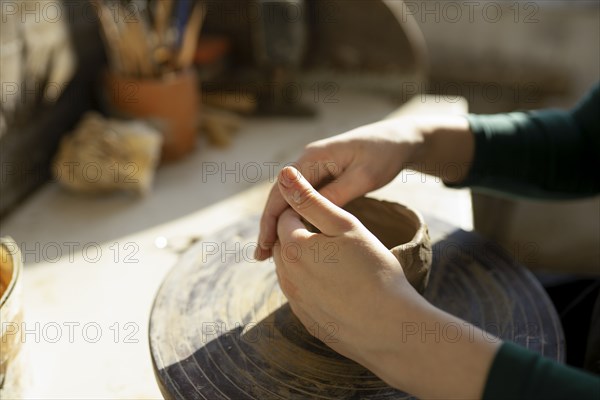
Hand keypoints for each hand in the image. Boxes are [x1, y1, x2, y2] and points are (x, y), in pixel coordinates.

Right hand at [255, 117, 424, 259]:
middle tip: (260, 257)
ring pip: (288, 199)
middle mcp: (307, 161)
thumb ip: (337, 193)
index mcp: (313, 157)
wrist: (399, 139)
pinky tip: (290, 236)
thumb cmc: (384, 155)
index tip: (265, 246)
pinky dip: (292, 218)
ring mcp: (313, 168)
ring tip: (269, 253)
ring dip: (278, 224)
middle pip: (279, 196)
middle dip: (268, 226)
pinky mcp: (321, 176)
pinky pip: (301, 199)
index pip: (282, 191)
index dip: (271, 220)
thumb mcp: (364, 177)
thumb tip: (310, 214)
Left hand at [272, 166, 498, 398]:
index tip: (325, 212)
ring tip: (333, 256)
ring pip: (289, 270)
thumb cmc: (374, 271)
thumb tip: (284, 175)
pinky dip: (311, 284)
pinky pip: (300, 294)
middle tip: (329, 232)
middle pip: (282, 245)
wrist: (392, 328)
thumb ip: (312, 200)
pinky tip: (336, 283)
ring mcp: (296, 302)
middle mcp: (287, 276)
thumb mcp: (345, 226)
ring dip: (302, 259)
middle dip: (298, 234)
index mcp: (293, 248)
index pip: (285, 218)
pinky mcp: (308, 321)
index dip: (303, 210)